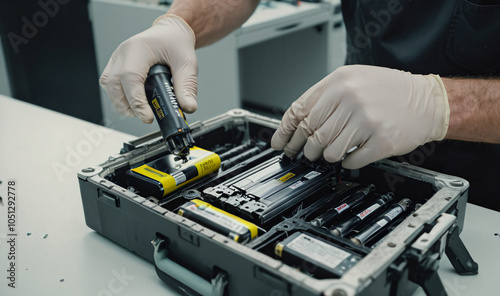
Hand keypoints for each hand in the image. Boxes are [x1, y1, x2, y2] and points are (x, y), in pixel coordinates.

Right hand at [99, 15, 197, 123]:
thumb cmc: (176, 43)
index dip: (136, 100)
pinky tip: (135, 100)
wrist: (170, 32)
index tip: (148, 116)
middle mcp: (123, 52)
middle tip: (146, 115)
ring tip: (141, 109)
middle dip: (128, 106)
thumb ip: (187, 86)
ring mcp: (117, 58)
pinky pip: (109, 84)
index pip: (130, 77)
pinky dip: (119, 96)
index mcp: (139, 48)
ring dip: (122, 103)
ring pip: (109, 86)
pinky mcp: (116, 65)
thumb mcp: (187, 63)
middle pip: (114, 84)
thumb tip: (188, 107)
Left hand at [271, 65, 449, 168]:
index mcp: (340, 81)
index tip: (279, 143)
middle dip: (303, 148)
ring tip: (332, 151)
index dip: (285, 131)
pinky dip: (346, 161)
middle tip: (303, 153)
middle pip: (311, 134)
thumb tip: (297, 123)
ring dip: (325, 156)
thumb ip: (325, 97)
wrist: (428, 101)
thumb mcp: (354, 80)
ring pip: (328, 151)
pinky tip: (352, 154)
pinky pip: (350, 160)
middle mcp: (351, 98)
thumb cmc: (389, 91)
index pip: (300, 110)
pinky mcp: (380, 141)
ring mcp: (366, 120)